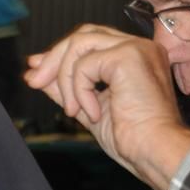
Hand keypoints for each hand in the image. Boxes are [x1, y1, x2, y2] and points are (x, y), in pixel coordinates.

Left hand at [24, 24, 189, 189]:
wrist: (155, 153)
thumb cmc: (135, 140)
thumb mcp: (90, 109)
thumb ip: (67, 88)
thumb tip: (37, 72)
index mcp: (136, 58)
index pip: (91, 42)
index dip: (61, 54)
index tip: (36, 71)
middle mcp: (140, 47)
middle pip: (83, 35)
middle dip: (54, 59)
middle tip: (33, 81)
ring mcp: (135, 48)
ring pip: (79, 45)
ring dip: (65, 78)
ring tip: (72, 110)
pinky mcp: (127, 56)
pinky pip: (85, 65)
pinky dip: (80, 90)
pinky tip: (93, 112)